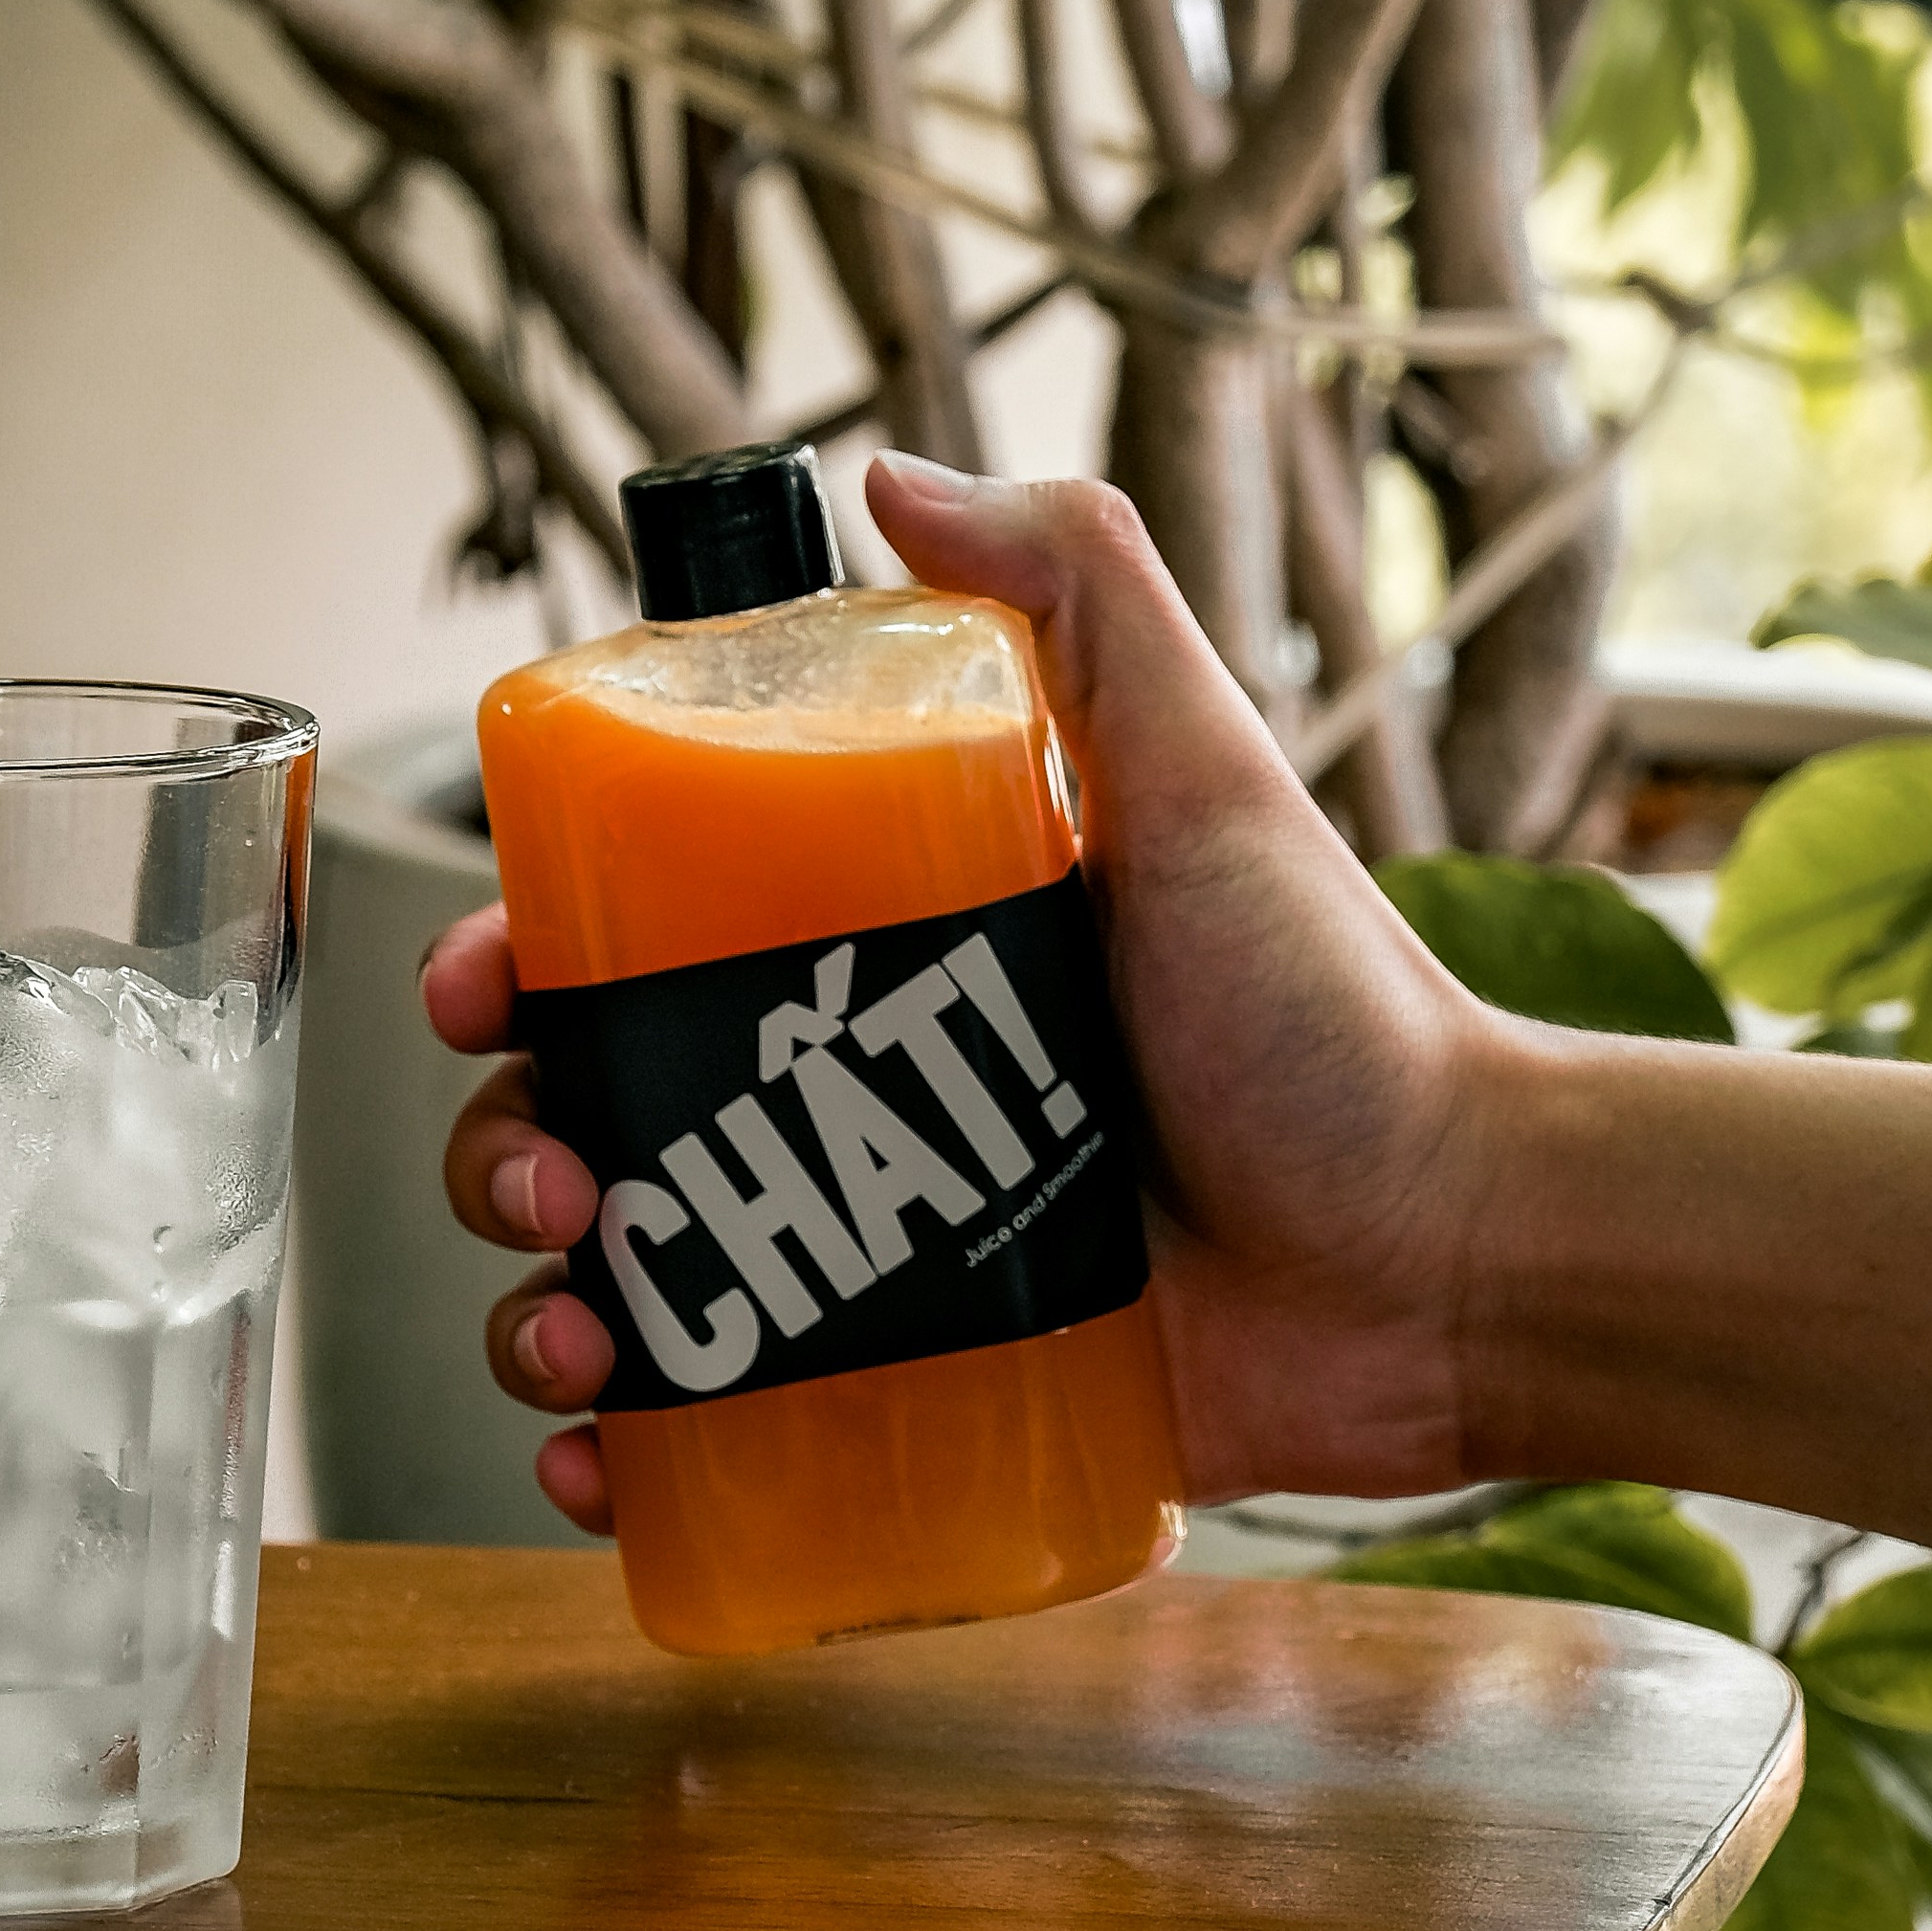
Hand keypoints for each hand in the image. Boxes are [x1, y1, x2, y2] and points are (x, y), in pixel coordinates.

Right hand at [421, 453, 1518, 1527]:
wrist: (1454, 1254)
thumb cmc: (1339, 1009)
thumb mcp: (1201, 764)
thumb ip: (1078, 591)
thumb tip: (885, 470)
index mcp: (873, 956)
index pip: (628, 946)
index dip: (515, 965)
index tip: (478, 988)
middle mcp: (844, 1109)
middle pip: (589, 1120)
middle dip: (504, 1152)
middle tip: (550, 1184)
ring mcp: (869, 1272)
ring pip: (621, 1288)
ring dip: (533, 1311)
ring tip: (575, 1332)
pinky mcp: (911, 1415)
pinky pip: (713, 1443)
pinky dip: (613, 1458)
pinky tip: (595, 1459)